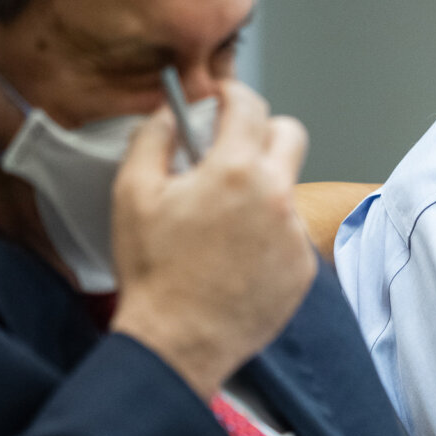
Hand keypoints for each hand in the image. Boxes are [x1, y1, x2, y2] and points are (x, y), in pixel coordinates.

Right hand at [109, 82, 317, 399]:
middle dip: (262, 132)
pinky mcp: (303, 266)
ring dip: (262, 188)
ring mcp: (295, 232)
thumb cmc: (154, 271)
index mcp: (236, 170)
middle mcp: (277, 195)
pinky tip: (235, 254)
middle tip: (231, 148)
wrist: (179, 340)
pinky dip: (268, 232)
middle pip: (289, 135)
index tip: (223, 100)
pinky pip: (290, 231)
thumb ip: (151, 140)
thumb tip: (169, 113)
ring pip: (288, 187)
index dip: (233, 95)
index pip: (249, 106)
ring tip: (223, 218)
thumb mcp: (133, 194)